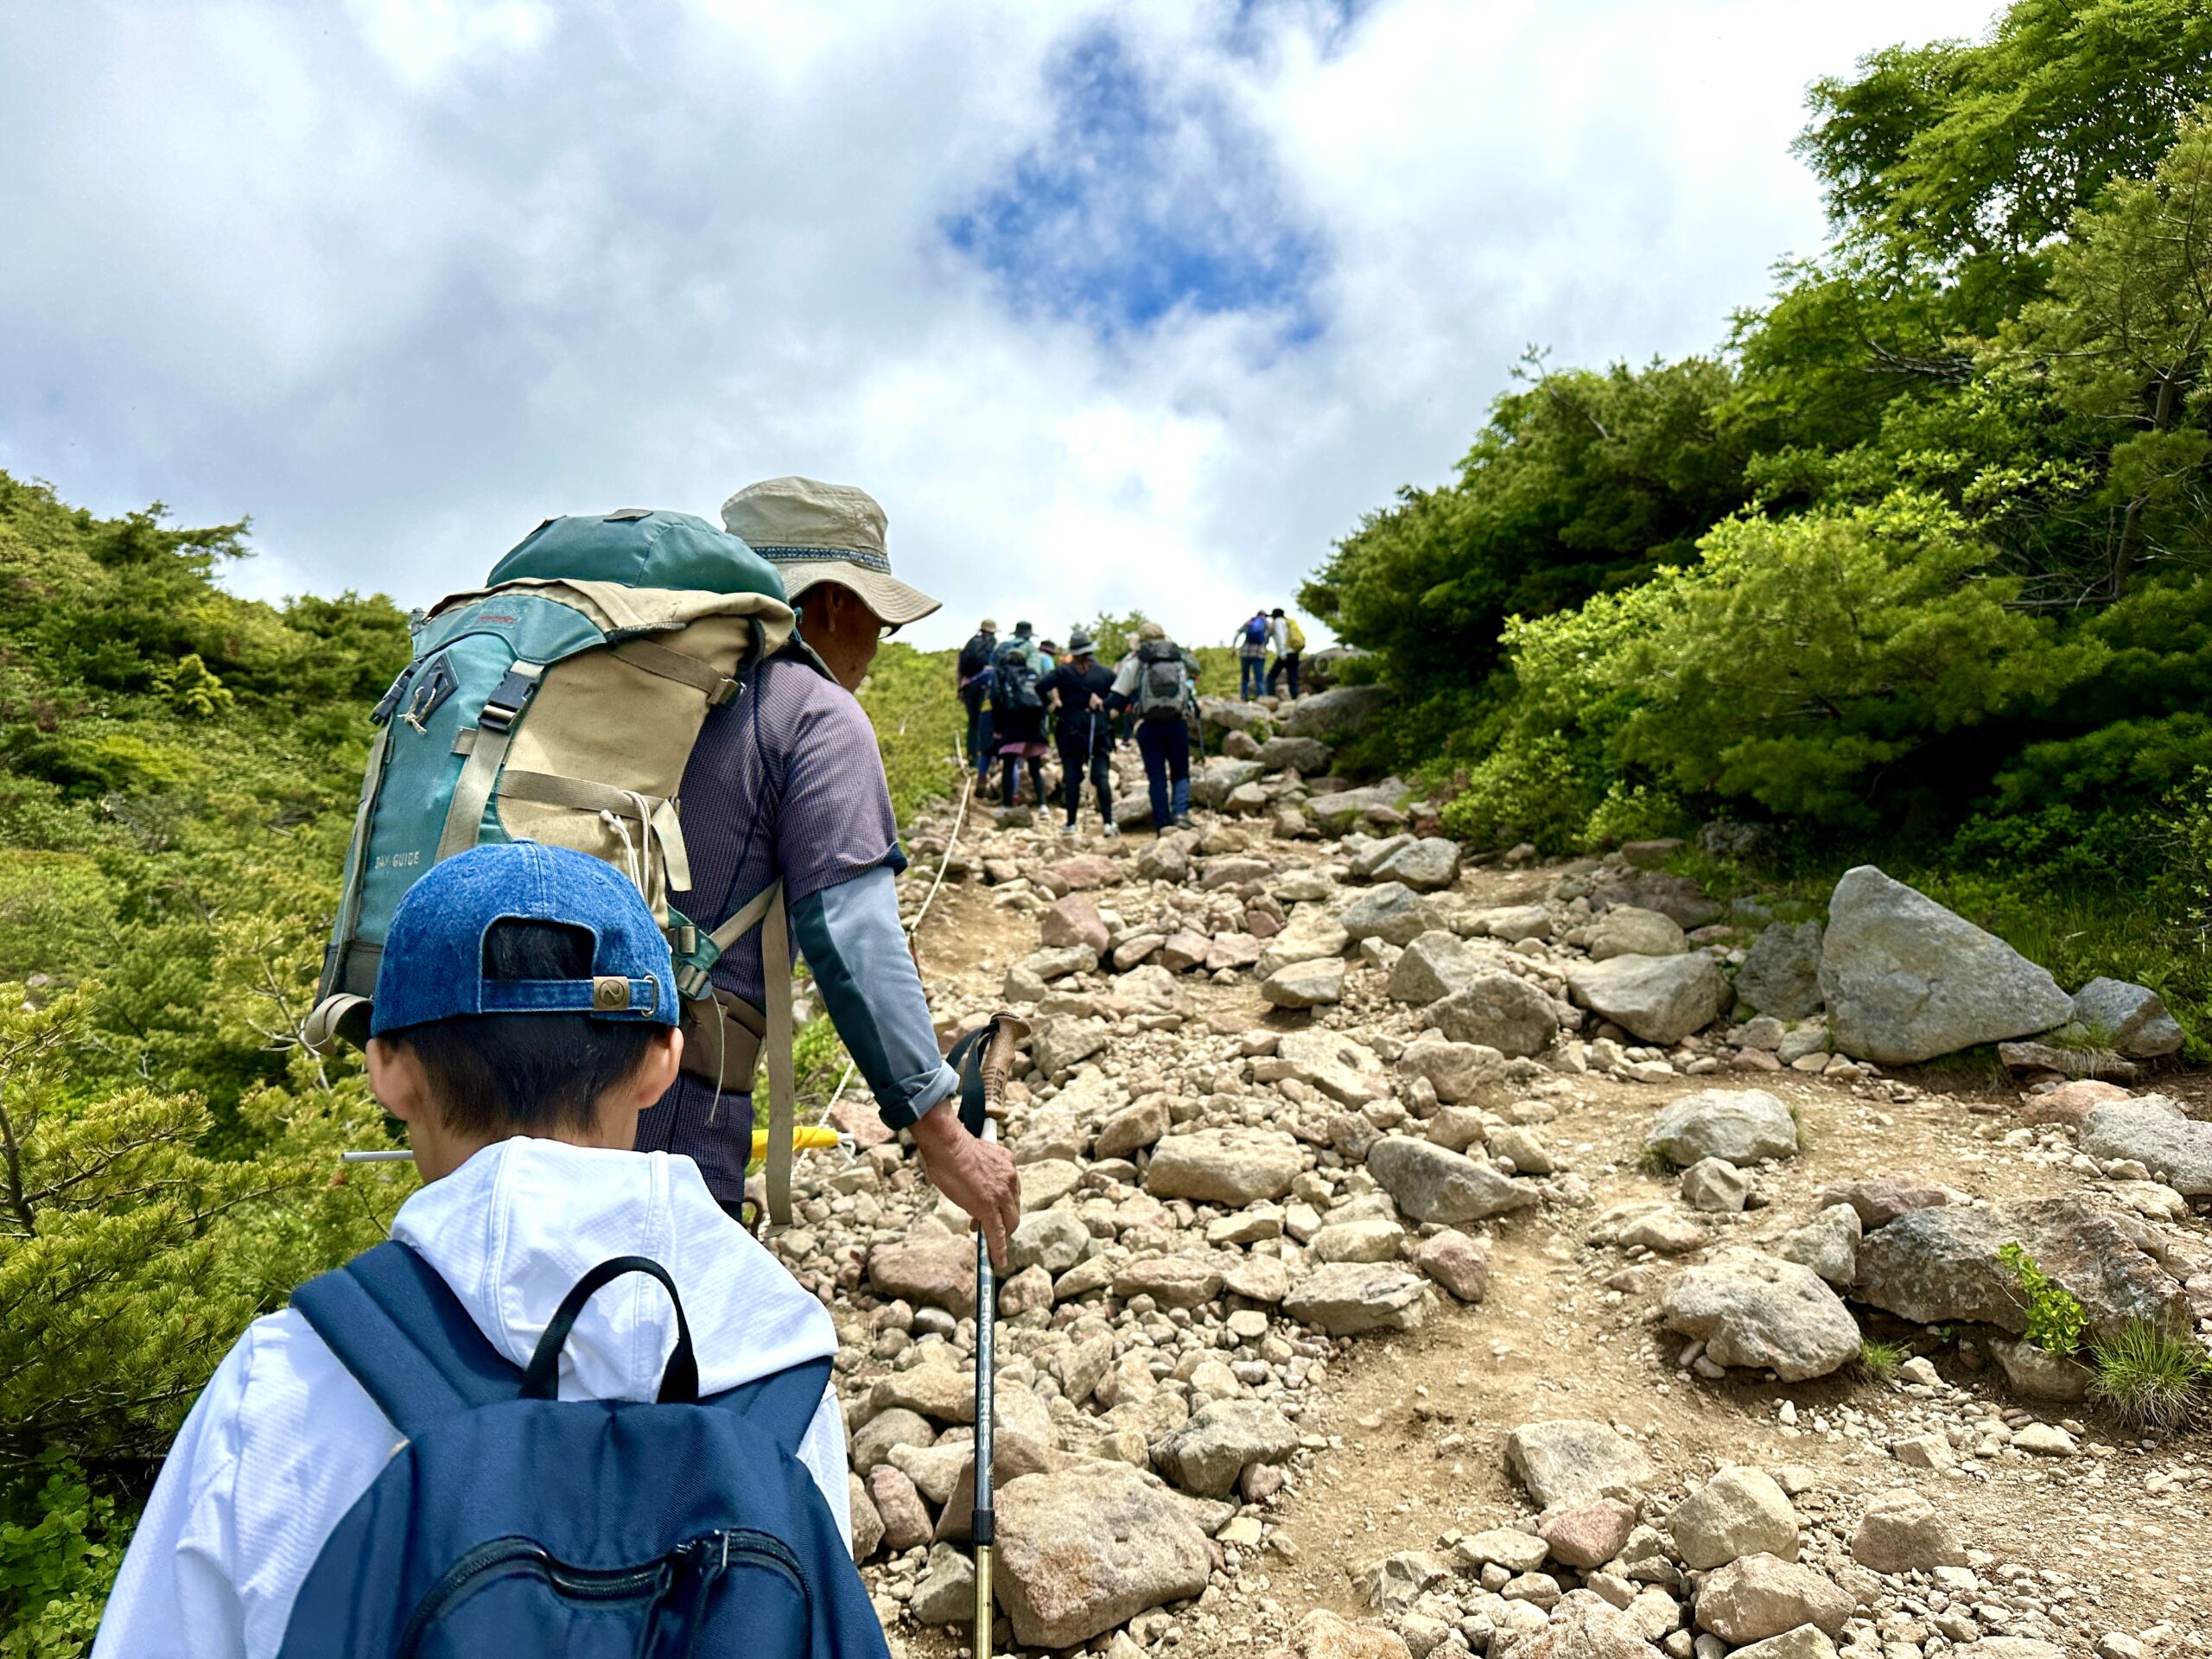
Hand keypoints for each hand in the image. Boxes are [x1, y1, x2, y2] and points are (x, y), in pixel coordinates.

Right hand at [909, 1103, 1021, 1270]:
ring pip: (1009, 1221)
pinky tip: (997, 1260)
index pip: (1010, 1190)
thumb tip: (973, 1190)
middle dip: (1004, 1220)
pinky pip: (997, 1232)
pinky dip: (998, 1248)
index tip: (994, 1210)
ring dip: (1002, 1234)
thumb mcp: (975, 1157)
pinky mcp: (989, 1207)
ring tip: (992, 1247)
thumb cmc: (951, 1147)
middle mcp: (1010, 1178)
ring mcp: (1001, 1193)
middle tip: (989, 1228)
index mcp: (1007, 1163)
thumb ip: (980, 1172)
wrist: (947, 1145)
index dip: (1002, 1204)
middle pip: (1014, 1207)